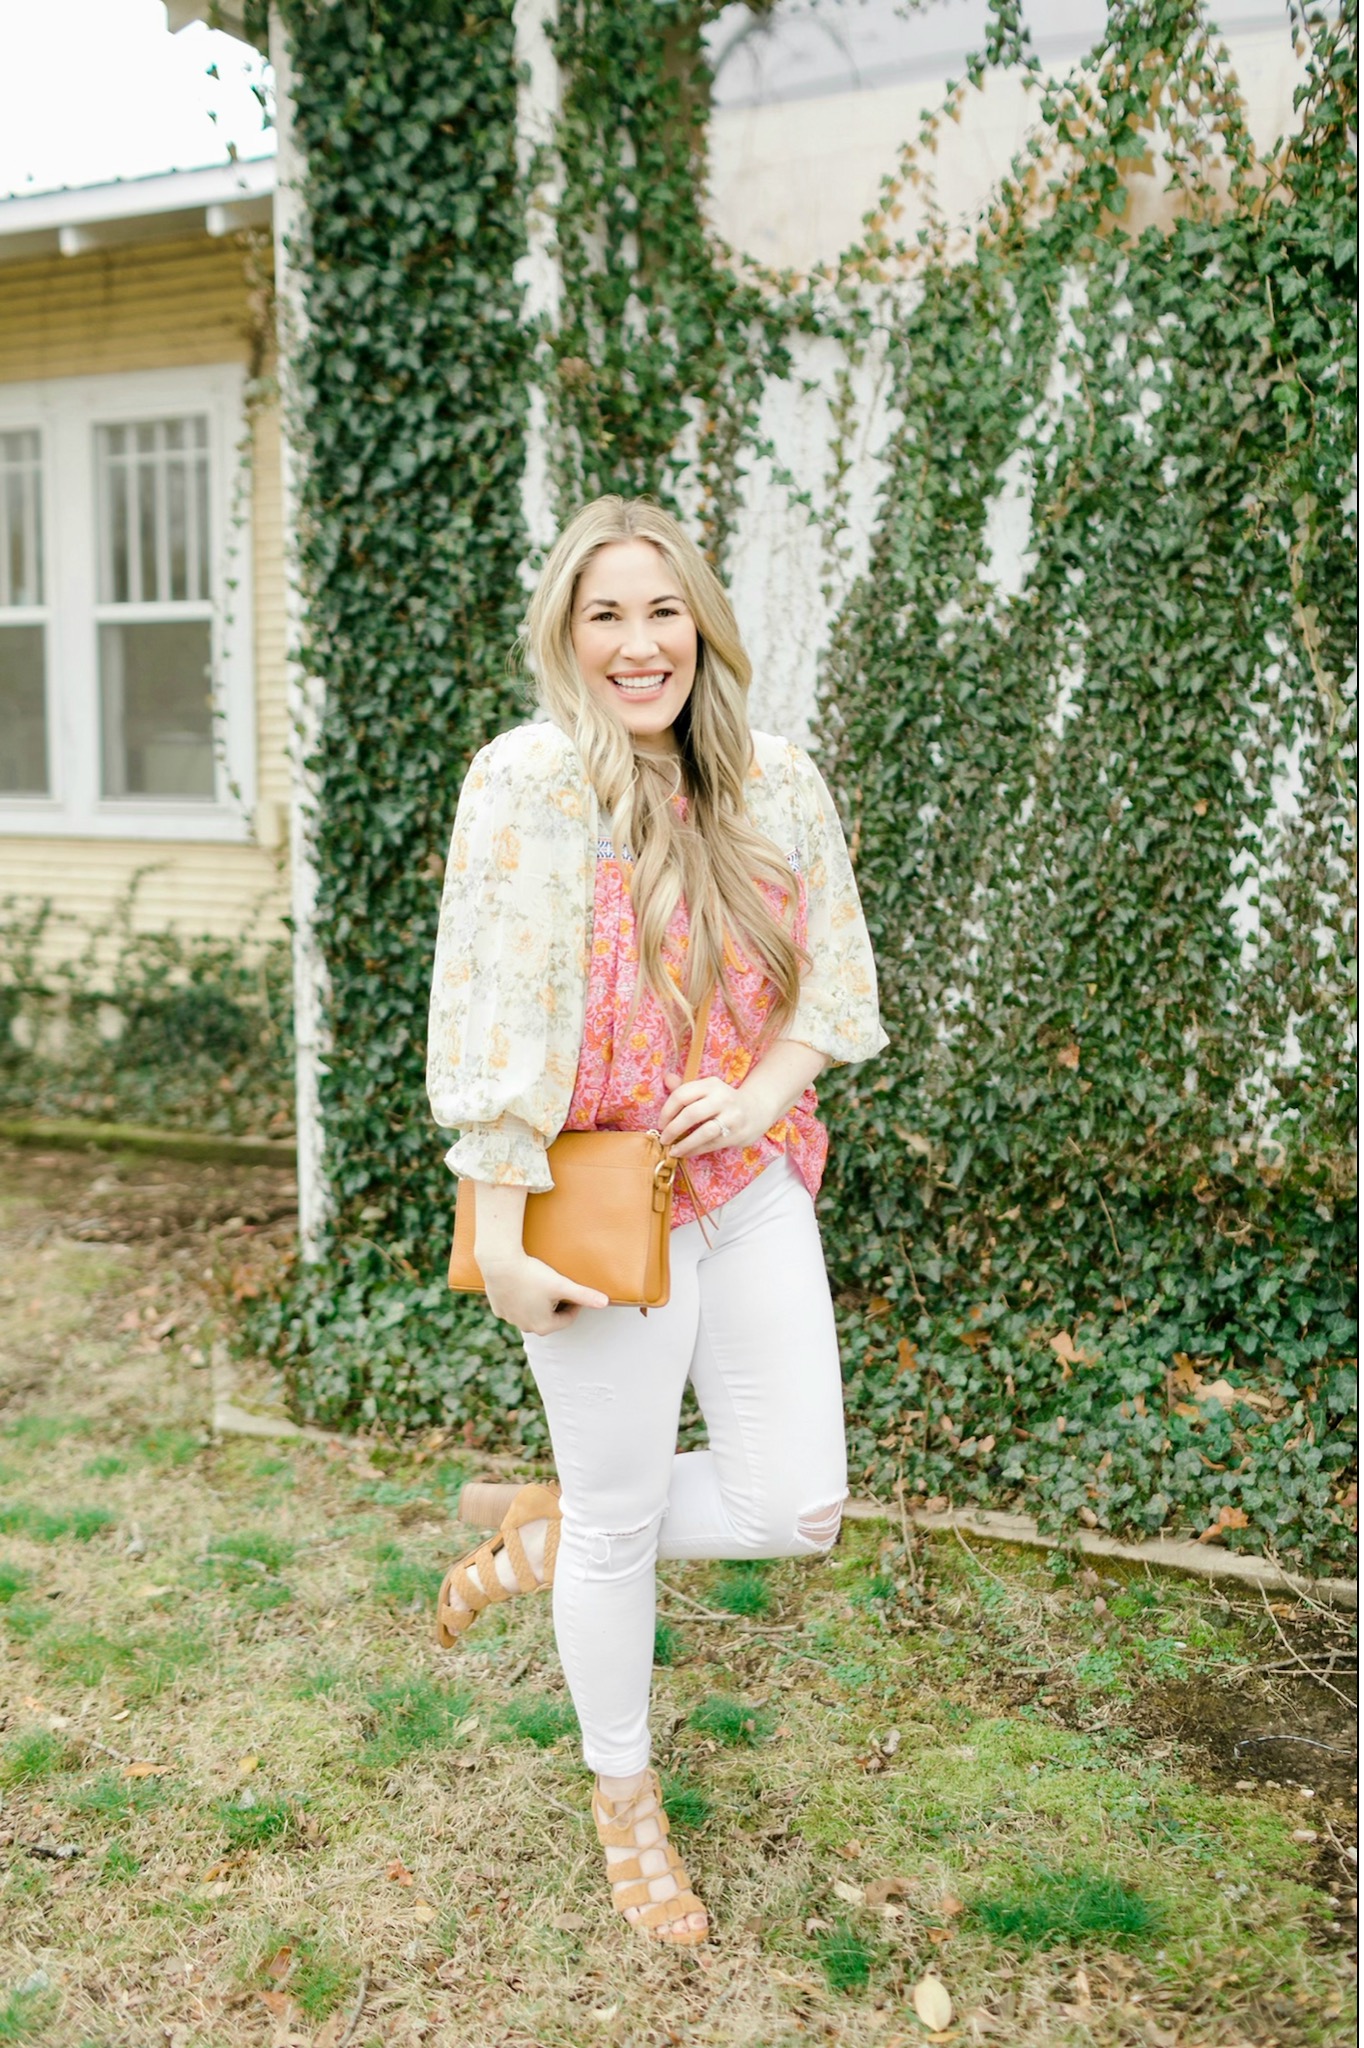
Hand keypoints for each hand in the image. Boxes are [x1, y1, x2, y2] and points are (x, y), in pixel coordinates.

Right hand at [480, 1252, 607, 1335]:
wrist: (500, 1263)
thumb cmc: (532, 1275)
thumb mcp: (561, 1285)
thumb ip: (584, 1295)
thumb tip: (606, 1303)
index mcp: (544, 1326)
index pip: (567, 1319)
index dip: (575, 1304)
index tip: (574, 1290)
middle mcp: (526, 1327)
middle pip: (549, 1317)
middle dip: (556, 1304)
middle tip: (558, 1286)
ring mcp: (510, 1319)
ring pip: (531, 1312)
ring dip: (539, 1302)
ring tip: (541, 1284)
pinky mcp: (498, 1309)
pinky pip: (515, 1306)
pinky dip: (521, 1299)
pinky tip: (523, 1285)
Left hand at [660, 1071, 763, 1158]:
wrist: (756, 1110)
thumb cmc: (723, 1101)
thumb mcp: (707, 1090)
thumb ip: (685, 1088)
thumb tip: (667, 1079)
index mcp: (711, 1084)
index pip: (682, 1094)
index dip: (667, 1110)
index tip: (660, 1123)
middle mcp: (722, 1098)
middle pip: (691, 1113)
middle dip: (673, 1128)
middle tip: (663, 1139)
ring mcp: (731, 1117)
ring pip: (703, 1132)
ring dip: (685, 1143)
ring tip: (673, 1151)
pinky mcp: (737, 1134)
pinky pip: (712, 1144)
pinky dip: (695, 1150)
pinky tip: (685, 1153)